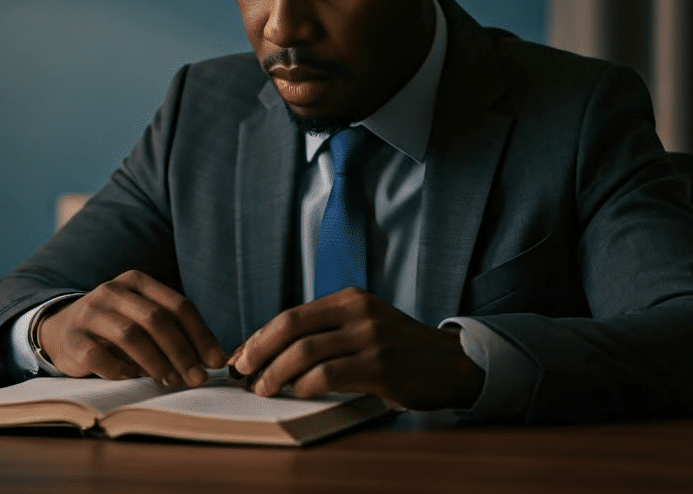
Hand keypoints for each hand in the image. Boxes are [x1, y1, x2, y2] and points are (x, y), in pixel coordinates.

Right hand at [36, 269, 226, 387]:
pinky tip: (131, 378)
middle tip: (197, 378)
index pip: (178, 305)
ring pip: (131, 336)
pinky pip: (100, 357)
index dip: (201, 335)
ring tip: (171, 382)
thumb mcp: (142, 318)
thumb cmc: (114, 327)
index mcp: (137, 281)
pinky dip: (120, 370)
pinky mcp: (72, 339)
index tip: (216, 361)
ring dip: (156, 362)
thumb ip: (172, 330)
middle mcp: (112, 291)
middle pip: (156, 320)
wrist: (60, 330)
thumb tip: (211, 360)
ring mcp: (89, 313)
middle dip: (182, 352)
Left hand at [228, 288, 484, 409]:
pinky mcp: (381, 366)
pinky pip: (330, 374)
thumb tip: (271, 353)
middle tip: (243, 372)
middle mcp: (359, 312)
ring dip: (277, 373)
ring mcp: (371, 337)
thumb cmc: (399, 350)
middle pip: (291, 326)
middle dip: (259, 350)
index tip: (241, 357)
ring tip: (264, 388)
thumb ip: (325, 334)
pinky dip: (307, 385)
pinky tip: (300, 392)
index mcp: (350, 300)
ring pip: (306, 351)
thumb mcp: (363, 327)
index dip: (260, 337)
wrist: (450, 364)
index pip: (291, 314)